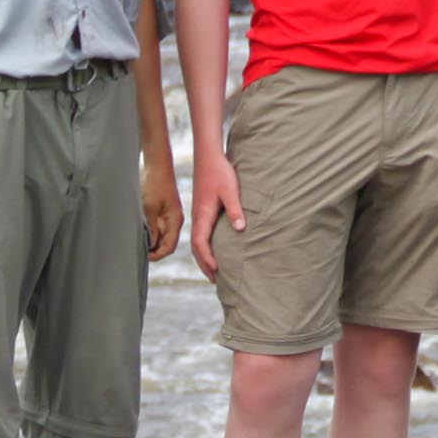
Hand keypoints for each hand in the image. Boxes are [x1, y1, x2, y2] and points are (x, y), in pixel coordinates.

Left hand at [141, 155, 183, 262]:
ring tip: (137, 242)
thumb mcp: (149, 207)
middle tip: (137, 250)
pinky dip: (150, 234)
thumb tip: (151, 246)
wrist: (157, 165)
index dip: (157, 255)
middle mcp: (175, 221)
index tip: (143, 256)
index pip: (169, 247)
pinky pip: (158, 229)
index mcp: (176, 220)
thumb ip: (151, 227)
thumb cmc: (154, 183)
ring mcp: (169, 216)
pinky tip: (139, 232)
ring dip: (151, 242)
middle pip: (166, 244)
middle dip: (153, 251)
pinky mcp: (163, 212)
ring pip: (162, 237)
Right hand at [190, 148, 243, 280]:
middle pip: (197, 248)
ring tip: (215, 271)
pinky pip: (202, 234)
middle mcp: (198, 218)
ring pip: (198, 242)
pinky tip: (215, 249)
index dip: (208, 259)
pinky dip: (206, 246)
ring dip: (205, 257)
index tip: (217, 271)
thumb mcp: (231, 190)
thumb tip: (240, 229)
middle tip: (216, 280)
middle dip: (205, 264)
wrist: (209, 157)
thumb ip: (235, 209)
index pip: (201, 244)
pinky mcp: (203, 211)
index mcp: (202, 216)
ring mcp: (199, 215)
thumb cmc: (220, 173)